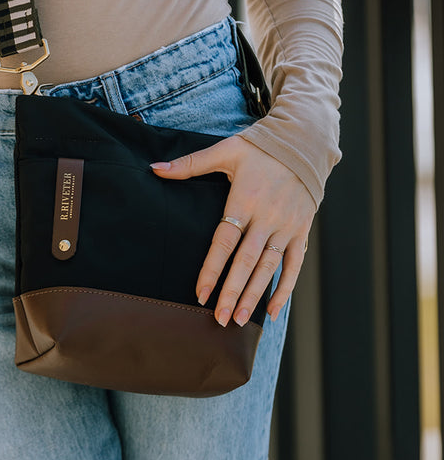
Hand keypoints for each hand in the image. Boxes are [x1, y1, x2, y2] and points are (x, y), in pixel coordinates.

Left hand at [151, 134, 314, 325]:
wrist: (304, 140)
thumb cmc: (259, 146)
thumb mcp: (225, 150)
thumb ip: (189, 164)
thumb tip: (154, 169)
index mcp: (245, 199)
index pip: (225, 241)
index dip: (212, 269)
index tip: (200, 293)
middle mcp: (267, 216)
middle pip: (247, 261)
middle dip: (233, 292)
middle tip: (220, 318)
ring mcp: (286, 226)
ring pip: (269, 267)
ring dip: (254, 295)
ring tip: (240, 319)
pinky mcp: (302, 231)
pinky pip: (294, 264)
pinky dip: (285, 288)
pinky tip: (271, 310)